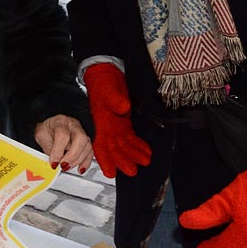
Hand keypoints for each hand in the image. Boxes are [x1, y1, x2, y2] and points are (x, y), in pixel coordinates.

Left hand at [34, 114, 93, 172]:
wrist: (50, 127)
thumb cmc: (46, 131)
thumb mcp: (41, 137)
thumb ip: (47, 150)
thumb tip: (53, 164)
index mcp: (60, 122)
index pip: (62, 135)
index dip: (58, 151)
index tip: (53, 163)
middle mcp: (74, 126)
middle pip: (80, 139)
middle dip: (72, 156)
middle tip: (63, 166)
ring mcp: (82, 133)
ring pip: (87, 146)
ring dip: (77, 160)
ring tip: (66, 167)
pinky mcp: (86, 142)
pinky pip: (90, 153)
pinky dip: (86, 163)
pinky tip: (80, 169)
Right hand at [83, 63, 151, 177]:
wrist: (106, 74)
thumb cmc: (103, 83)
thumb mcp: (108, 90)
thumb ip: (115, 100)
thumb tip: (123, 108)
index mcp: (100, 123)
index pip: (101, 145)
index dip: (105, 160)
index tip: (110, 173)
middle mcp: (107, 128)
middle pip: (115, 149)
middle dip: (123, 161)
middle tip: (133, 171)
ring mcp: (116, 126)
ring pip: (124, 145)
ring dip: (134, 154)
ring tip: (145, 162)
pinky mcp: (124, 123)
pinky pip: (131, 138)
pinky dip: (138, 145)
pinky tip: (146, 151)